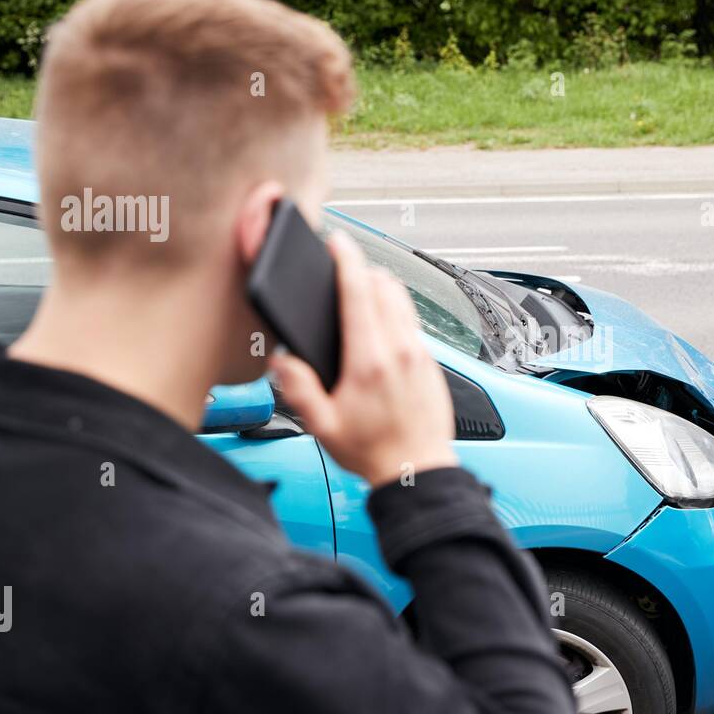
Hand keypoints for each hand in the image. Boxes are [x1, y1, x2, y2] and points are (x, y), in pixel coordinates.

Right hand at [271, 233, 457, 487]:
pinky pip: (413, 323)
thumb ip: (299, 390)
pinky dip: (396, 313)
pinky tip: (381, 328)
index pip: (359, 294)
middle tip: (343, 271)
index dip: (347, 261)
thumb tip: (281, 360)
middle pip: (385, 287)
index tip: (338, 243)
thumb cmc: (373, 451)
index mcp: (370, 361)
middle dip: (363, 271)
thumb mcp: (322, 427)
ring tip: (361, 293)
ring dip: (382, 288)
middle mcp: (400, 351)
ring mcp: (421, 355)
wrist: (418, 471)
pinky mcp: (432, 363)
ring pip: (403, 300)